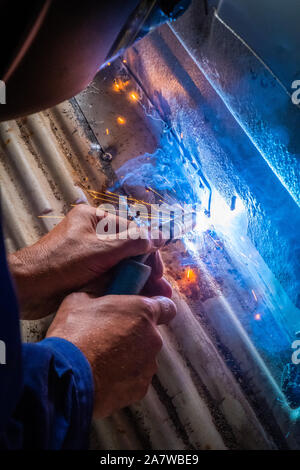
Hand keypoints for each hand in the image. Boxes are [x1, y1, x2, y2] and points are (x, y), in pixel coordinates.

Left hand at [8, 204, 168, 318]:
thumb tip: (160, 236)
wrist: (28, 288)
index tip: (159, 272)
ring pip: (120, 266)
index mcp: (95, 219)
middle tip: (159, 289)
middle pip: (128, 250)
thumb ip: (133, 242)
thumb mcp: (101, 249)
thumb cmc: (60, 263)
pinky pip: (109, 277)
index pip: (132, 231)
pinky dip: (122, 286)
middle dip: (145, 269)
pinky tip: (135, 298)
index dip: (148, 251)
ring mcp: (89, 255)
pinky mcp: (85, 273)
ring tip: (153, 297)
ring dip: (136, 280)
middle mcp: (93, 235)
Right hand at [46, 292, 176, 417]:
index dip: (155, 309)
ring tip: (99, 359)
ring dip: (127, 357)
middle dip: (133, 334)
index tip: (138, 313)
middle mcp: (153, 338)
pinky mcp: (140, 390)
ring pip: (142, 358)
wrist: (66, 379)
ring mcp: (148, 366)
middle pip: (149, 334)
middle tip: (107, 336)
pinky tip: (100, 376)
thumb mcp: (79, 300)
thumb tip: (103, 287)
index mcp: (143, 312)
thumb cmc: (74, 335)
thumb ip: (100, 292)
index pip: (167, 307)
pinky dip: (122, 378)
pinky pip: (133, 379)